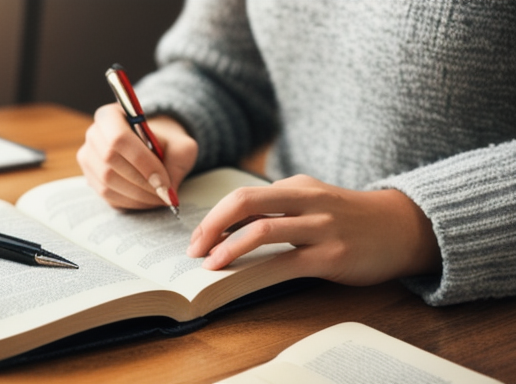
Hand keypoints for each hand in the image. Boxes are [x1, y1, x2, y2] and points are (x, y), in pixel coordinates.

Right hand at [77, 103, 197, 208]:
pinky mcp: (91, 179)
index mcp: (112, 115)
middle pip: (110, 163)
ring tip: (160, 198)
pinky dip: (131, 203)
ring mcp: (88, 158)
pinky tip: (148, 200)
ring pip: (107, 183)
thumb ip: (180, 159)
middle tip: (165, 193)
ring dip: (138, 196)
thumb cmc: (166, 144)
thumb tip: (167, 188)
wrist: (154, 148)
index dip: (143, 163)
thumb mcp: (181, 144)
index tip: (164, 181)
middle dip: (142, 183)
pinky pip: (108, 197)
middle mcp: (94, 135)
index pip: (119, 139)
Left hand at [187, 174, 440, 285]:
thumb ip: (281, 208)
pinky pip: (286, 262)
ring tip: (210, 265)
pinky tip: (243, 279)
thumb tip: (236, 228)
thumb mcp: (316, 200)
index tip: (198, 238)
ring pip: (261, 229)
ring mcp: (320, 226)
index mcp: (297, 186)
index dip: (214, 217)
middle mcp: (306, 200)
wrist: (403, 226)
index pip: (243, 196)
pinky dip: (258, 270)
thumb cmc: (351, 217)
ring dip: (228, 248)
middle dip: (211, 225)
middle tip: (193, 249)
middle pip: (244, 202)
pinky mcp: (332, 254)